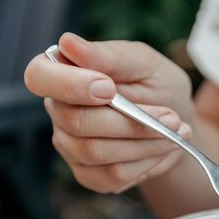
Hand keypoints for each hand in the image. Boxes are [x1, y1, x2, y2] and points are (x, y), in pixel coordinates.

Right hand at [24, 32, 193, 192]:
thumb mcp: (145, 63)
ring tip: (175, 130)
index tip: (109, 88)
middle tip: (170, 116)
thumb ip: (110, 56)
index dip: (70, 85)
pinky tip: (162, 148)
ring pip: (97, 152)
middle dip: (130, 122)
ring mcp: (71, 147)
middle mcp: (60, 112)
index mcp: (65, 75)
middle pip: (76, 122)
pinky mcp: (90, 175)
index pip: (40, 78)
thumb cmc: (158, 87)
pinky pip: (113, 175)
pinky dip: (146, 162)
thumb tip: (69, 43)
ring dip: (145, 143)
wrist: (178, 125)